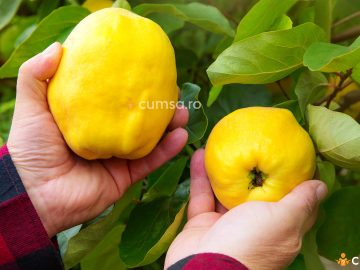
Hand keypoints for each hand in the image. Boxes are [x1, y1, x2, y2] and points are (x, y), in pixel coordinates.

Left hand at [7, 43, 187, 236]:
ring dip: (170, 126)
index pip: (114, 99)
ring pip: (150, 140)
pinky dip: (168, 150)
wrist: (33, 193)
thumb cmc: (29, 148)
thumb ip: (36, 75)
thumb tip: (59, 45)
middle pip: (137, 118)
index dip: (132, 85)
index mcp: (87, 119)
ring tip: (183, 111)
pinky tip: (182, 135)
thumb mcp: (30, 105)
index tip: (148, 69)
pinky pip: (151, 162)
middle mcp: (105, 137)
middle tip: (173, 90)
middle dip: (158, 105)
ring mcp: (116, 158)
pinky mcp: (124, 178)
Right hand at [165, 149, 326, 269]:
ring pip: (227, 190)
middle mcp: (254, 226)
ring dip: (223, 168)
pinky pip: (203, 194)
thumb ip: (300, 202)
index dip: (294, 179)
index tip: (291, 155)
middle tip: (253, 143)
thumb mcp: (282, 221)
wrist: (202, 266)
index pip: (293, 202)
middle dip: (255, 169)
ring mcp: (227, 224)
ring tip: (222, 144)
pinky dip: (201, 176)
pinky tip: (200, 155)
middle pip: (257, 192)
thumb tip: (321, 186)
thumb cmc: (249, 243)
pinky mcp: (204, 221)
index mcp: (279, 229)